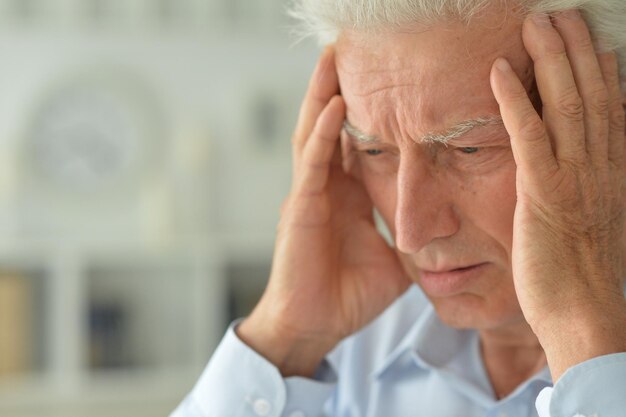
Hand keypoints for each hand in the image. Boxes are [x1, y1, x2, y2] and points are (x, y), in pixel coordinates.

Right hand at [238, 47, 410, 376]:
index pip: (353, 142)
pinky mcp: (302, 209)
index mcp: (346, 197)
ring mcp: (310, 195)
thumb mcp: (392, 259)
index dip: (364, 110)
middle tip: (348, 48)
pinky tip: (334, 106)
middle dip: (336, 87)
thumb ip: (410, 236)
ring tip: (333, 58)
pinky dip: (324, 135)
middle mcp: (325, 188)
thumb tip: (445, 229)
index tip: (381, 79)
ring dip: (322, 95)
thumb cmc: (347, 295)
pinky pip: (314, 164)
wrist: (315, 326)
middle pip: (330, 126)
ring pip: (314, 134)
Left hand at [491, 10, 625, 380]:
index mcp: (614, 173)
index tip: (591, 42)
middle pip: (592, 94)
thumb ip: (591, 190)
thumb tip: (583, 168)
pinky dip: (515, 99)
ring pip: (566, 103)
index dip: (601, 71)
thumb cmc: (584, 277)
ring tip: (535, 23)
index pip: (611, 109)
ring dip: (551, 60)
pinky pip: (528, 135)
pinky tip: (500, 70)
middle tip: (562, 15)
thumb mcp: (597, 224)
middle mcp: (601, 167)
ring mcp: (574, 177)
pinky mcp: (542, 192)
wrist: (585, 315)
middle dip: (577, 50)